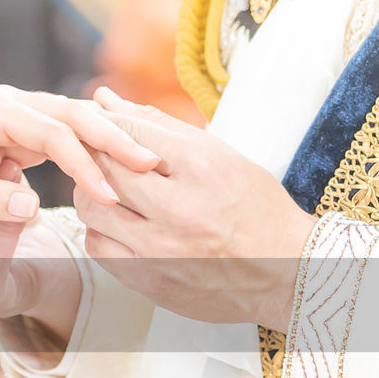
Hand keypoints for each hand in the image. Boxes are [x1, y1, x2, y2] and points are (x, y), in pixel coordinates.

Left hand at [0, 82, 162, 222]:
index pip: (53, 132)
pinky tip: (115, 168)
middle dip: (115, 138)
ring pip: (72, 121)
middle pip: (74, 114)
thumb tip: (32, 207)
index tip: (108, 194)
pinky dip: (88, 150)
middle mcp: (6, 105)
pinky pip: (60, 136)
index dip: (85, 163)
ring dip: (108, 141)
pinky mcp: (14, 131)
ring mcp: (12, 115)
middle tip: (154, 164)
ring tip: (147, 165)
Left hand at [75, 87, 316, 329]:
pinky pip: (97, 246)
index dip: (103, 125)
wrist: (288, 272)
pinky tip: (117, 223)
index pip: (127, 133)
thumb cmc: (255, 208)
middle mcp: (179, 209)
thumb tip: (105, 98)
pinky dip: (99, 229)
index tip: (97, 125)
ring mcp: (161, 249)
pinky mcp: (148, 279)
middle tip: (95, 154)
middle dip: (93, 156)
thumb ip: (158, 126)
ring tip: (107, 188)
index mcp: (203, 168)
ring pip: (91, 208)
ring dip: (90, 193)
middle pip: (103, 169)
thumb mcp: (219, 156)